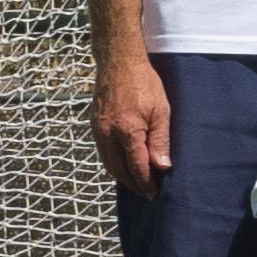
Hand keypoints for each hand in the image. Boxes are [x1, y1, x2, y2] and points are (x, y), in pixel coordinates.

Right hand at [91, 53, 173, 192]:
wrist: (118, 63)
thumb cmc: (144, 84)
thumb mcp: (161, 111)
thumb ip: (160, 140)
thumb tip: (162, 167)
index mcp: (126, 132)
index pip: (136, 167)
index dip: (145, 182)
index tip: (154, 192)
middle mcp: (108, 135)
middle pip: (118, 170)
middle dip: (133, 184)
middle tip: (146, 192)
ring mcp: (98, 131)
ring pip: (108, 163)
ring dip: (122, 176)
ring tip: (136, 183)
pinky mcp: (94, 125)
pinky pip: (103, 152)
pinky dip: (113, 163)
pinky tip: (124, 165)